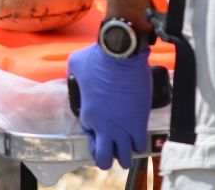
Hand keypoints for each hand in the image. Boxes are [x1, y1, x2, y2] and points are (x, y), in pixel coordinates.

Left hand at [67, 43, 151, 169]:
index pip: (90, 138)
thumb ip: (74, 75)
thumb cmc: (97, 58)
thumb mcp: (76, 67)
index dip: (94, 136)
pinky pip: (140, 145)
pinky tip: (138, 137)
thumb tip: (74, 73)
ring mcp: (123, 127)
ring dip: (125, 154)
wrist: (121, 54)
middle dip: (107, 158)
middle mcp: (104, 127)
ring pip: (125, 158)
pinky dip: (139, 144)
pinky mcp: (140, 123)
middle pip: (105, 160)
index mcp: (88, 115)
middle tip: (111, 149)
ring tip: (127, 147)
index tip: (99, 129)